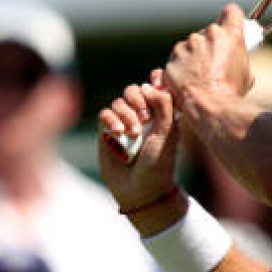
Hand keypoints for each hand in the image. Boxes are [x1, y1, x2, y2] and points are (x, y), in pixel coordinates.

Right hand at [98, 70, 179, 211]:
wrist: (140, 190)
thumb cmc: (159, 164)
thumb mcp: (168, 134)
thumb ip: (164, 106)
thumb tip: (149, 84)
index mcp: (162, 114)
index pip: (156, 87)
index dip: (154, 81)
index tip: (154, 85)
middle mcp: (143, 116)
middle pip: (134, 90)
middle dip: (138, 98)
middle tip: (144, 116)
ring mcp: (124, 123)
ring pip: (119, 102)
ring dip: (126, 113)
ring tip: (134, 133)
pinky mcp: (108, 133)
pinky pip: (104, 114)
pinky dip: (111, 119)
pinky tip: (118, 133)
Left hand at [165, 4, 254, 104]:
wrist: (209, 105)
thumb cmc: (231, 92)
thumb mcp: (247, 74)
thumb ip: (239, 59)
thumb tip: (237, 61)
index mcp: (231, 34)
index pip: (232, 12)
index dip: (231, 18)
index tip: (230, 24)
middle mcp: (208, 34)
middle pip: (210, 31)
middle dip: (212, 43)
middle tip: (215, 61)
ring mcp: (188, 45)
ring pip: (192, 44)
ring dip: (195, 55)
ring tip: (201, 75)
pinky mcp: (173, 58)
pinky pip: (178, 58)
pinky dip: (182, 66)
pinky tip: (188, 80)